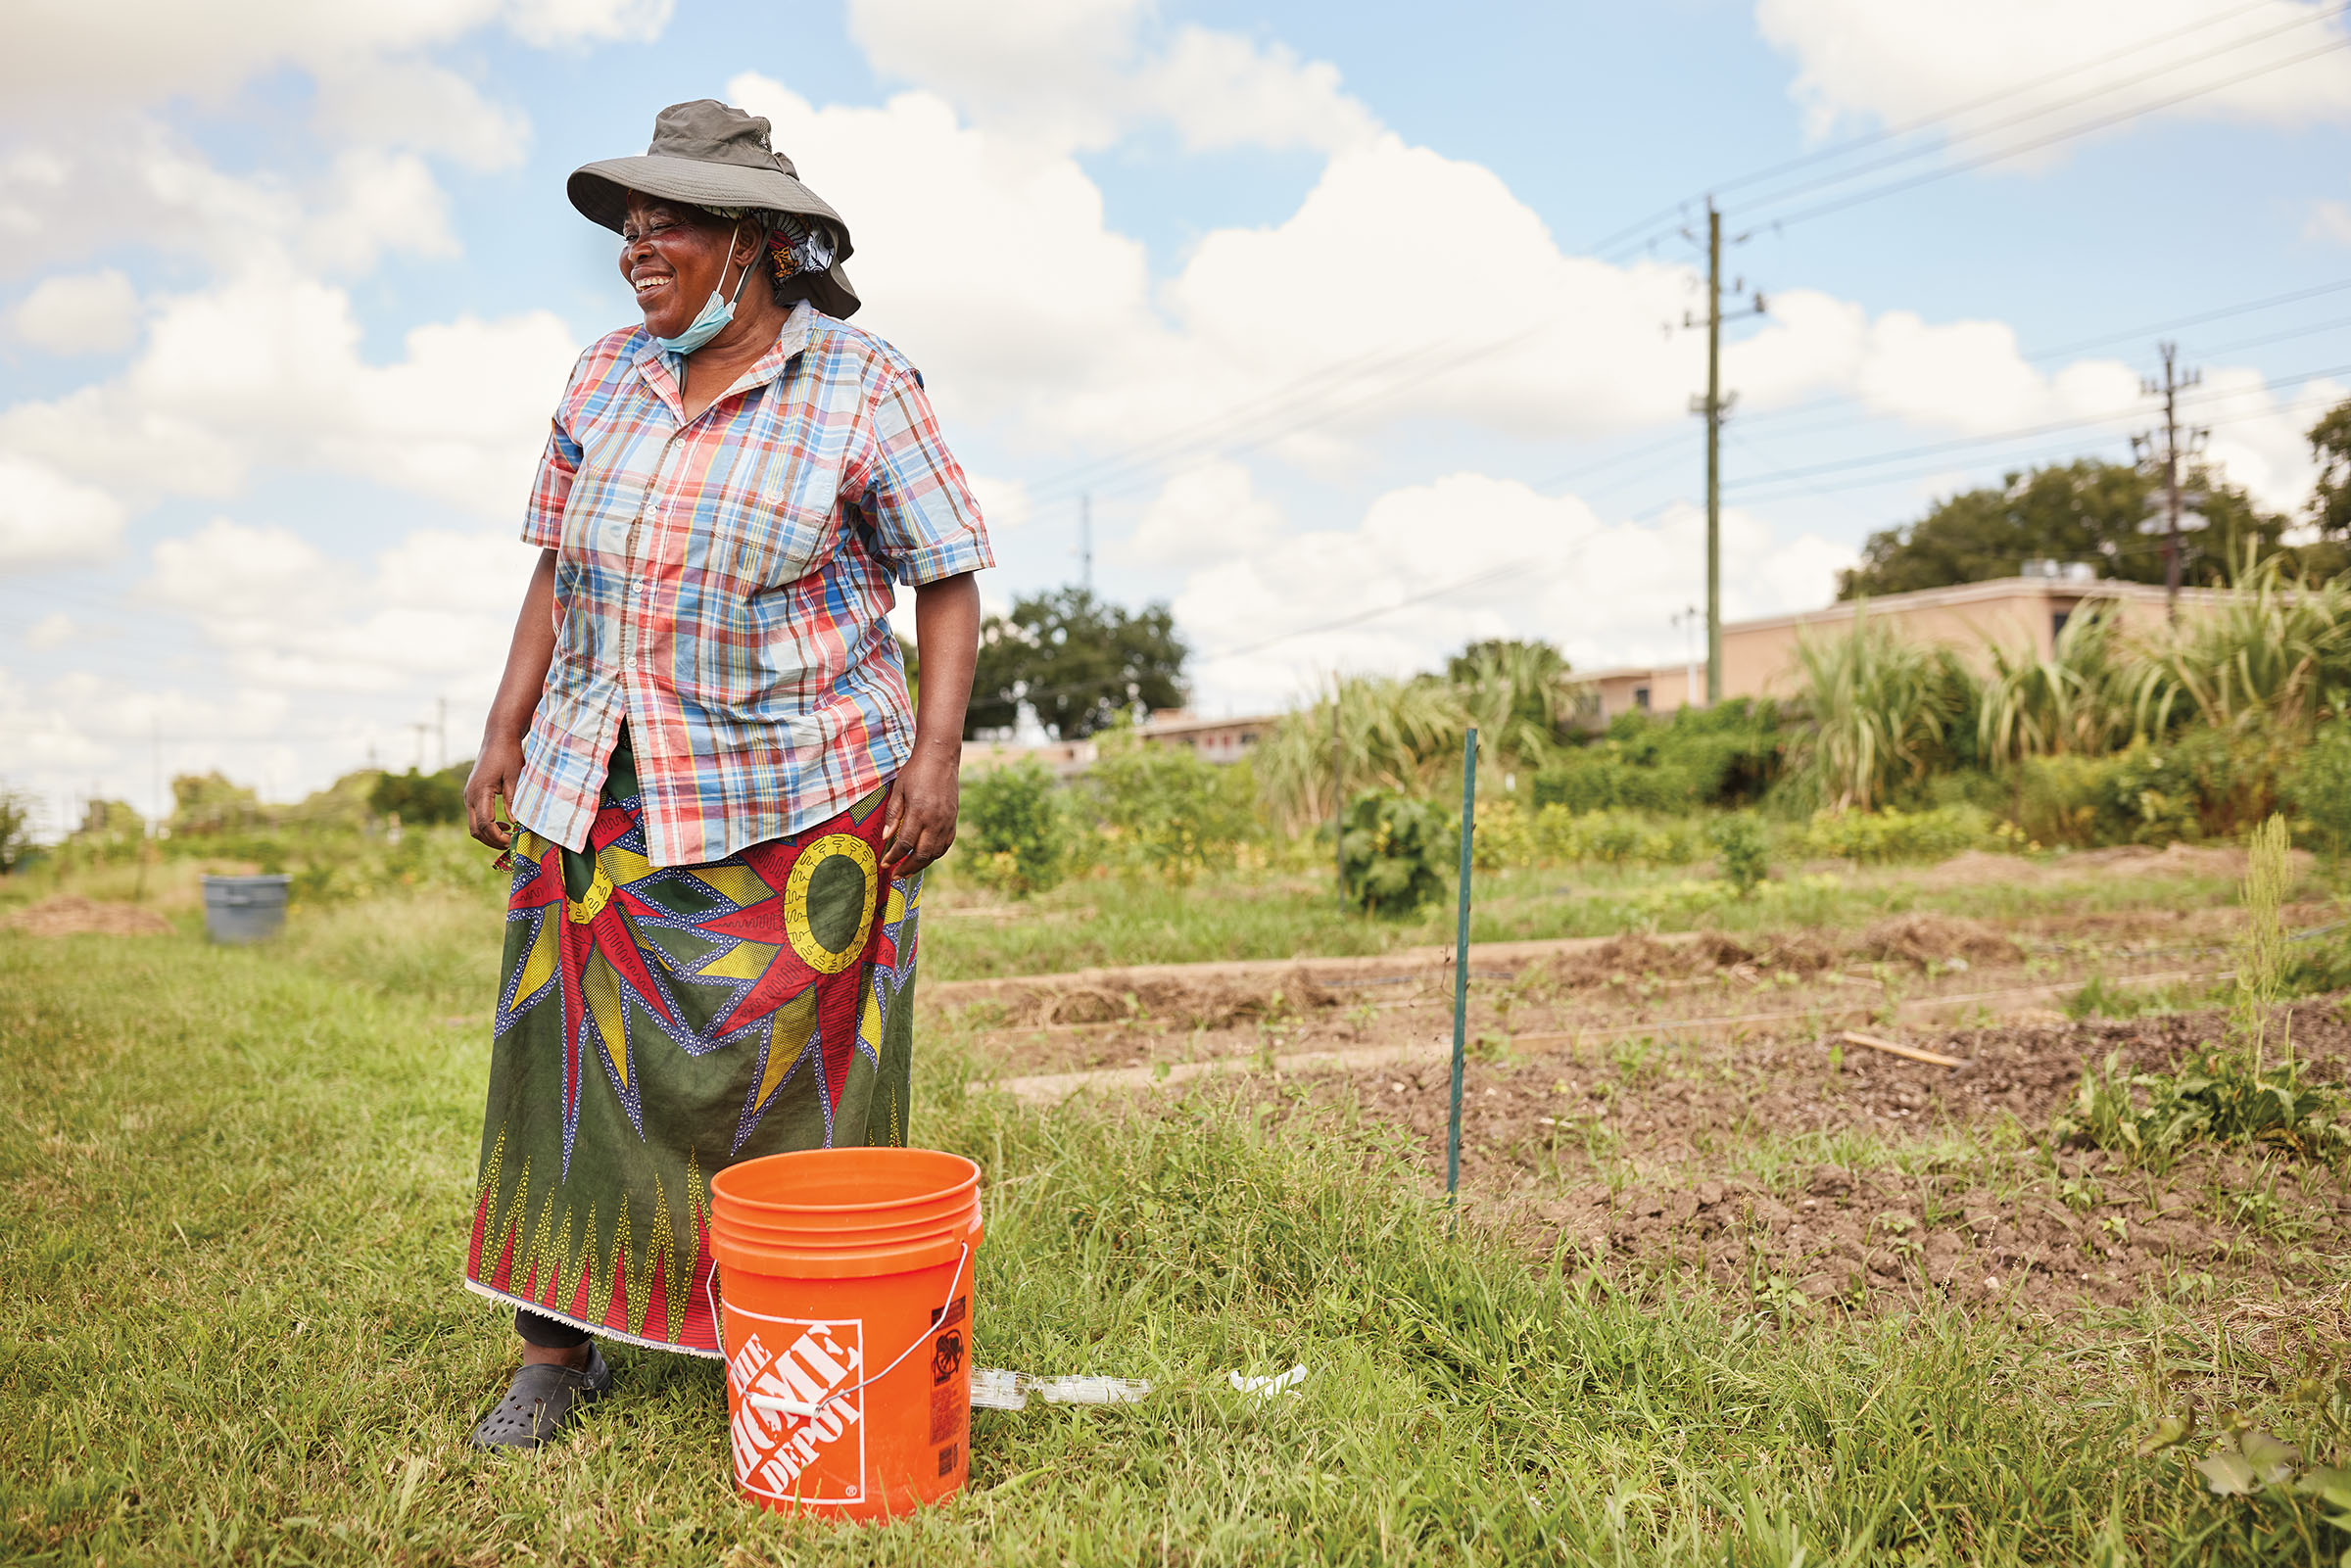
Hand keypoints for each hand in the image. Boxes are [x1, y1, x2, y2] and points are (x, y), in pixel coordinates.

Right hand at [466, 736, 525, 850]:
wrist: (498, 738)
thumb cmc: (508, 755)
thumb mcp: (515, 778)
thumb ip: (512, 802)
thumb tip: (514, 824)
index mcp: (479, 792)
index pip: (484, 824)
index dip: (498, 838)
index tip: (513, 842)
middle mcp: (470, 796)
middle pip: (475, 830)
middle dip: (492, 841)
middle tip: (512, 845)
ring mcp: (469, 795)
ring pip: (474, 825)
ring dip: (490, 834)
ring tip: (509, 837)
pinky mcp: (473, 794)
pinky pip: (476, 816)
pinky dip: (488, 825)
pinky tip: (504, 824)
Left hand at [881, 751, 958, 877]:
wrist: (940, 757)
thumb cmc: (916, 771)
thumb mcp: (898, 790)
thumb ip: (893, 814)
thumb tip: (886, 838)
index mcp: (919, 812)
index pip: (905, 844)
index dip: (893, 857)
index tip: (884, 864)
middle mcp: (935, 820)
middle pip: (922, 854)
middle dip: (907, 868)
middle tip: (896, 875)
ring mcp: (947, 821)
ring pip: (935, 853)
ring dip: (922, 865)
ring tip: (908, 870)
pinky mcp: (953, 819)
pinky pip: (946, 844)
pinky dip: (936, 854)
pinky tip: (926, 857)